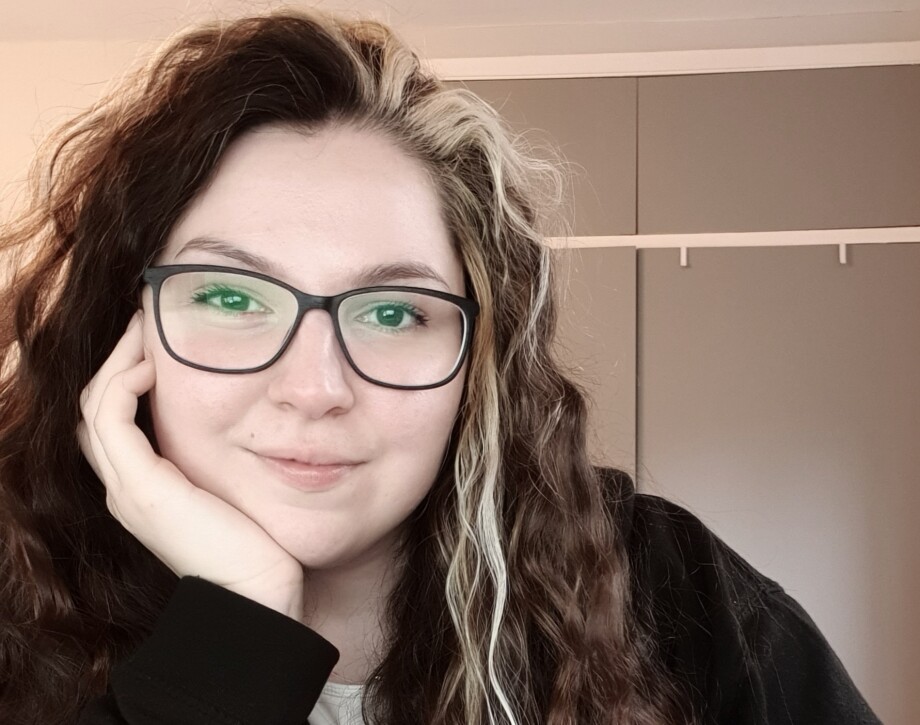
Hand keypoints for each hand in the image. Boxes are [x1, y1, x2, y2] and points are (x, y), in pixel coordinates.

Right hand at [77, 312, 303, 617]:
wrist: (258, 594)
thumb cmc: (259, 545)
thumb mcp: (235, 490)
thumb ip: (226, 460)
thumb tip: (256, 422)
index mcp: (145, 487)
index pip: (116, 419)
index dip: (127, 376)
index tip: (155, 341)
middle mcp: (125, 487)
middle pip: (96, 407)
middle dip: (117, 359)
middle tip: (143, 322)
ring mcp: (126, 488)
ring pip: (95, 405)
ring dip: (117, 360)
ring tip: (144, 328)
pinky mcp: (140, 488)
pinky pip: (111, 418)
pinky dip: (124, 383)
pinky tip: (152, 365)